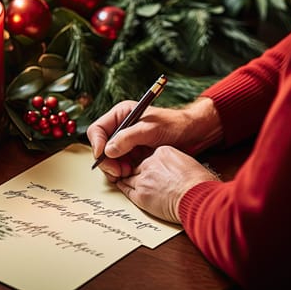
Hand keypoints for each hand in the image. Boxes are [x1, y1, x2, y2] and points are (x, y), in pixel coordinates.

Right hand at [87, 97, 221, 180]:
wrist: (193, 133)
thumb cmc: (175, 125)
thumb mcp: (151, 130)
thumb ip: (128, 138)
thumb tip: (108, 150)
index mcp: (121, 115)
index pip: (97, 129)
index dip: (96, 143)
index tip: (102, 155)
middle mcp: (121, 128)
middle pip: (101, 147)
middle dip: (107, 161)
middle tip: (118, 172)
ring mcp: (127, 142)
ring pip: (109, 159)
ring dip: (115, 168)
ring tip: (127, 173)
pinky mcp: (133, 154)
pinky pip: (120, 165)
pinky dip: (122, 172)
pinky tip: (131, 174)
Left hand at [115, 146, 218, 222]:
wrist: (198, 197)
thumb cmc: (200, 183)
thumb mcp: (189, 163)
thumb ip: (176, 163)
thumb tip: (177, 170)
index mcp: (163, 153)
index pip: (150, 158)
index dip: (150, 166)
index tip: (152, 170)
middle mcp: (150, 164)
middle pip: (138, 167)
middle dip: (139, 174)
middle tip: (140, 178)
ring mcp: (143, 180)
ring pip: (130, 178)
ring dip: (128, 180)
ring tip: (125, 180)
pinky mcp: (140, 196)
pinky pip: (127, 190)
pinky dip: (123, 188)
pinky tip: (122, 186)